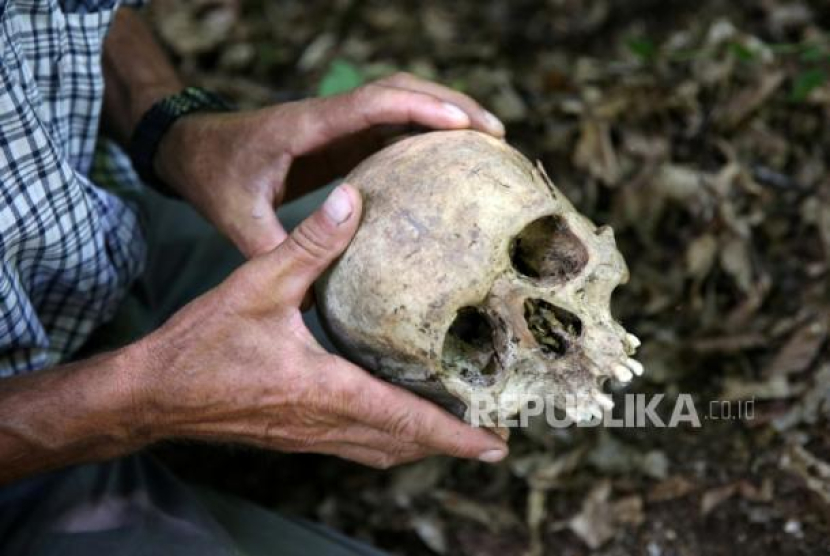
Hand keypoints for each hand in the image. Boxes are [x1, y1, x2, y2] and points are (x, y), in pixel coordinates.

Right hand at [131, 184, 507, 467]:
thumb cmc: (202, 345)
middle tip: (492, 435)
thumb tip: (351, 200)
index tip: (497, 446)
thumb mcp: (258, 284)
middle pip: (404, 446)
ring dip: (421, 445)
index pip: (406, 421)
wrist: (154, 394)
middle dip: (451, 445)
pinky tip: (395, 418)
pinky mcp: (297, 435)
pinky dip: (389, 439)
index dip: (456, 436)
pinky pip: (358, 446)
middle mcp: (326, 425)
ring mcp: (311, 436)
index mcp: (326, 392)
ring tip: (457, 429)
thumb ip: (309, 244)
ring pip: (382, 451)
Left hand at [153, 73, 504, 256]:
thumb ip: (273, 253)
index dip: (419, 109)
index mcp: (304, 128)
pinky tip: (453, 160)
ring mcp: (338, 126)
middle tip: (496, 132)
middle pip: (399, 90)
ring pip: (401, 102)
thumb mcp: (237, 219)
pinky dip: (427, 133)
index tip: (462, 124)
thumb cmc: (214, 178)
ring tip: (491, 140)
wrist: (193, 149)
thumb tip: (313, 306)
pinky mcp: (342, 139)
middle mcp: (328, 118)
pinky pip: (393, 127)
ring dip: (445, 111)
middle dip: (451, 102)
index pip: (370, 105)